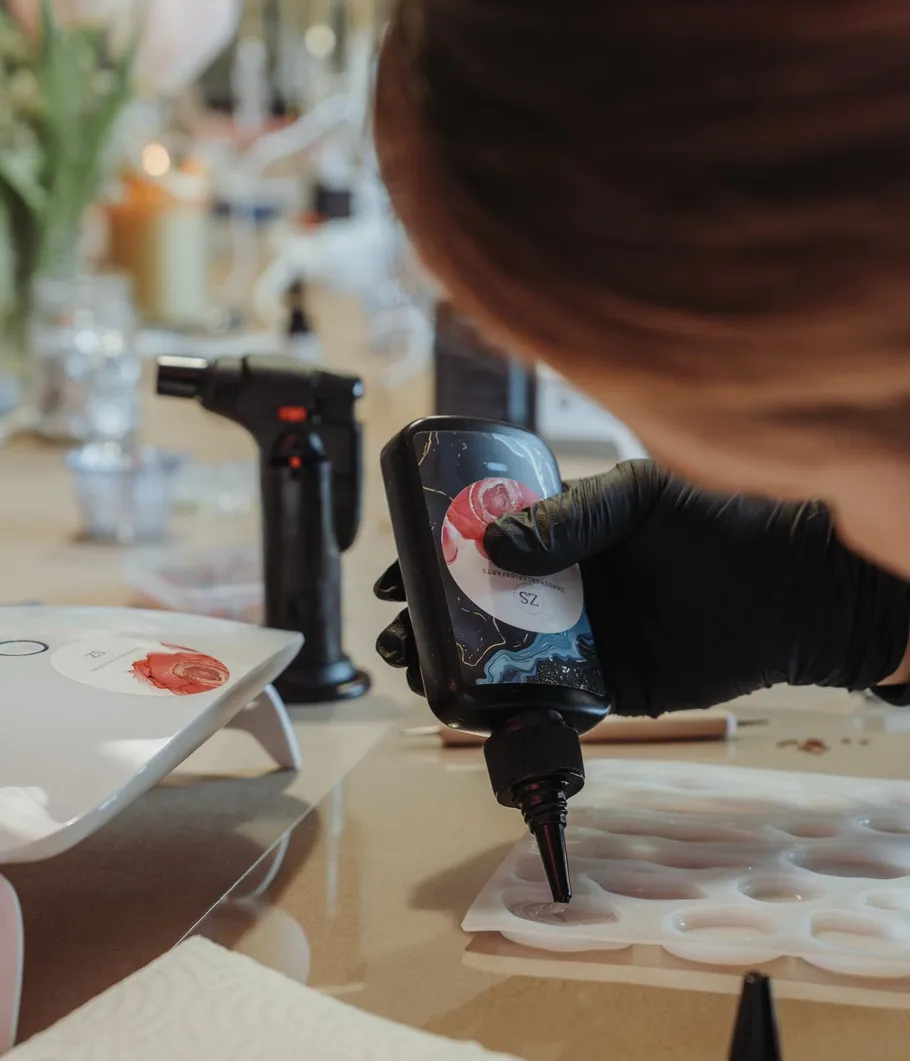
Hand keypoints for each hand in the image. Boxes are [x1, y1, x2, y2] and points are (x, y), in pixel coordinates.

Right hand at [375, 460, 909, 714]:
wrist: (795, 590)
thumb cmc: (723, 520)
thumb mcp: (637, 497)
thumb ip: (566, 518)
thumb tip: (491, 543)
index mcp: (566, 534)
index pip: (483, 543)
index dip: (435, 557)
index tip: (398, 571)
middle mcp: (568, 586)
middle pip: (482, 605)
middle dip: (433, 619)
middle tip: (398, 632)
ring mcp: (585, 638)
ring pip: (505, 656)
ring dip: (459, 665)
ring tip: (421, 670)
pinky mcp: (609, 686)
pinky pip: (550, 703)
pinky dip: (512, 713)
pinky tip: (475, 712)